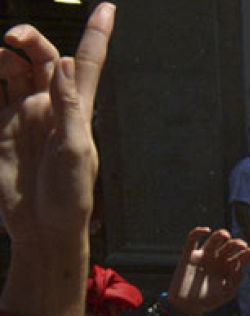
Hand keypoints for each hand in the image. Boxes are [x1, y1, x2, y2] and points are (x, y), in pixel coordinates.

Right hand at [0, 4, 112, 254]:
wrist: (42, 228)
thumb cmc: (70, 197)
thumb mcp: (76, 150)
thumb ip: (68, 105)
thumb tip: (63, 62)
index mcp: (77, 109)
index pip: (87, 62)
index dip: (97, 34)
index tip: (108, 7)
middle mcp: (50, 106)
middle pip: (41, 57)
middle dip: (29, 38)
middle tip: (13, 39)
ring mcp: (22, 115)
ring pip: (11, 69)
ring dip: (2, 56)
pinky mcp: (0, 128)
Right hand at [166, 227, 249, 315]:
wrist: (187, 306)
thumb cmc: (209, 300)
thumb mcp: (227, 293)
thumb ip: (235, 281)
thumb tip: (239, 267)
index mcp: (229, 267)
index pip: (241, 257)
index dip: (249, 253)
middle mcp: (218, 259)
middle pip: (229, 246)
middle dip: (236, 244)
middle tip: (241, 245)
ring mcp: (204, 256)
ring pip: (214, 240)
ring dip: (220, 235)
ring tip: (226, 235)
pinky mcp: (189, 255)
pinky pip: (192, 239)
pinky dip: (198, 232)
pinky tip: (206, 230)